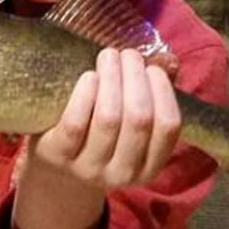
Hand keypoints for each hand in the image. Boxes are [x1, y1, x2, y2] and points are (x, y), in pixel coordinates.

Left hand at [26, 48, 181, 188]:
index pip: (168, 126)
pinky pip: (76, 122)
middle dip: (135, 78)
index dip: (163, 91)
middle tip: (128, 54)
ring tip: (109, 57)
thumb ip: (154, 91)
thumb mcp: (129, 121)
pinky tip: (89, 76)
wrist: (58, 163)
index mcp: (149, 166)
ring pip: (108, 118)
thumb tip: (170, 60)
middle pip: (138, 118)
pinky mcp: (59, 156)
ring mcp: (89, 168)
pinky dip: (85, 93)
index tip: (152, 68)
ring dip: (111, 79)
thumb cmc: (102, 133)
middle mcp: (123, 174)